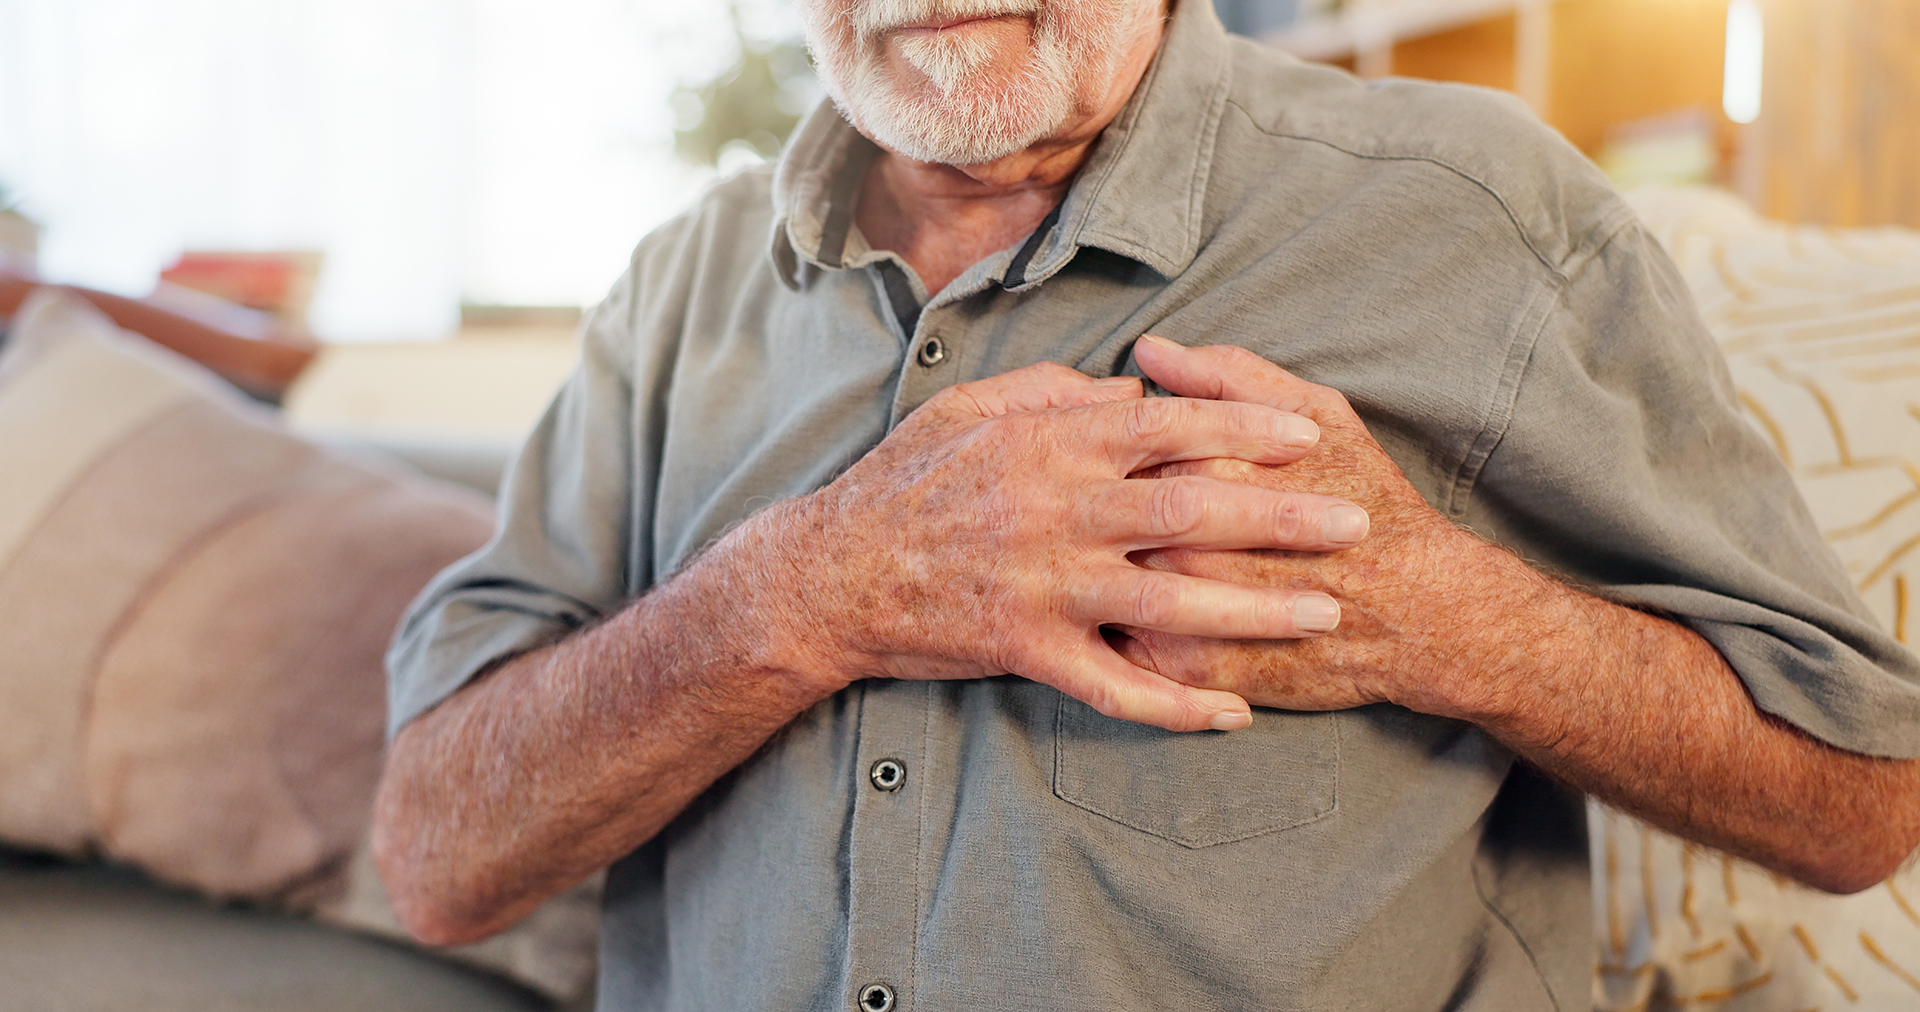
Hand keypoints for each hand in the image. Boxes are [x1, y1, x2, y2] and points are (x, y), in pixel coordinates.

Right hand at [754, 360, 1374, 731]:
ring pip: (1168, 600)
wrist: (830, 573)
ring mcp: (1043, 585)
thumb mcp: (970, 407)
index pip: (1167, 427)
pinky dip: (1175, 704)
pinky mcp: (1026, 648)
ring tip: (1324, 612)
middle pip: (1190, 511)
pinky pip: (1113, 685)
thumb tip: (1131, 387)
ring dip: (1255, 609)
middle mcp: (1056, 512)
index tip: (1309, 433)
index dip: (1245, 427)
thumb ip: (1055, 391)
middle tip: (1354, 522)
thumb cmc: (905, 479)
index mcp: (1048, 444)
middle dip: (1280, 517)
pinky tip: (1231, 714)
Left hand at [1115, 336, 1523, 715]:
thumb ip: (1229, 377)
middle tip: (1099, 514)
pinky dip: (1106, 630)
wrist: (1421, 612)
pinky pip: (1115, 650)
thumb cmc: (1370, 502)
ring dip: (1087, 571)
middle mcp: (1180, 540)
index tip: (1114, 455)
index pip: (1116, 447)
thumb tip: (1151, 349)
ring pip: (1096, 583)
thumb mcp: (1317, 415)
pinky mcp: (1185, 666)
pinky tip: (1115, 611)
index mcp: (1202, 469)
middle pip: (1097, 518)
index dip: (1104, 448)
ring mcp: (1178, 609)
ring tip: (1099, 558)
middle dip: (1086, 512)